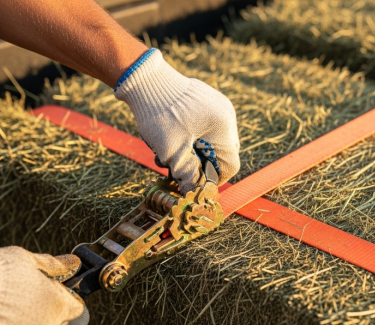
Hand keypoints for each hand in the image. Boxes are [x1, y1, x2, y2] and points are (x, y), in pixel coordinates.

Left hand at [114, 49, 239, 193]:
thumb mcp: (173, 153)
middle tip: (176, 168)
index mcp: (223, 129)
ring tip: (168, 152)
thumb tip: (196, 196)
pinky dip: (193, 137)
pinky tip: (173, 137)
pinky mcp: (208, 100)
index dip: (211, 179)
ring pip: (213, 141)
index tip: (191, 182)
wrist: (145, 79)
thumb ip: (188, 177)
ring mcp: (218, 106)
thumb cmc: (160, 116)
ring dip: (193, 152)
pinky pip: (207, 127)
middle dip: (199, 165)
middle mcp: (227, 116)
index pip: (229, 166)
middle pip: (221, 154)